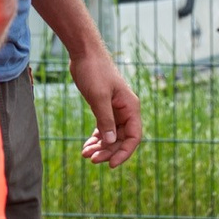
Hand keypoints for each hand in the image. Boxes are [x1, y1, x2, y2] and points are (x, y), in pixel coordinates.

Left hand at [69, 45, 141, 166]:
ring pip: (111, 136)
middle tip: (92, 159)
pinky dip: (96, 139)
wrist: (84, 53)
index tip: (111, 164)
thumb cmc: (94, 71)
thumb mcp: (99, 96)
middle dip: (108, 151)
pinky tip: (86, 147)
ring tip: (85, 155)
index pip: (134, 137)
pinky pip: (103, 129)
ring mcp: (115, 110)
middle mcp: (125, 111)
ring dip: (100, 147)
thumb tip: (110, 142)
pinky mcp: (103, 108)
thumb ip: (105, 119)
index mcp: (130, 107)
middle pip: (121, 139)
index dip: (124, 152)